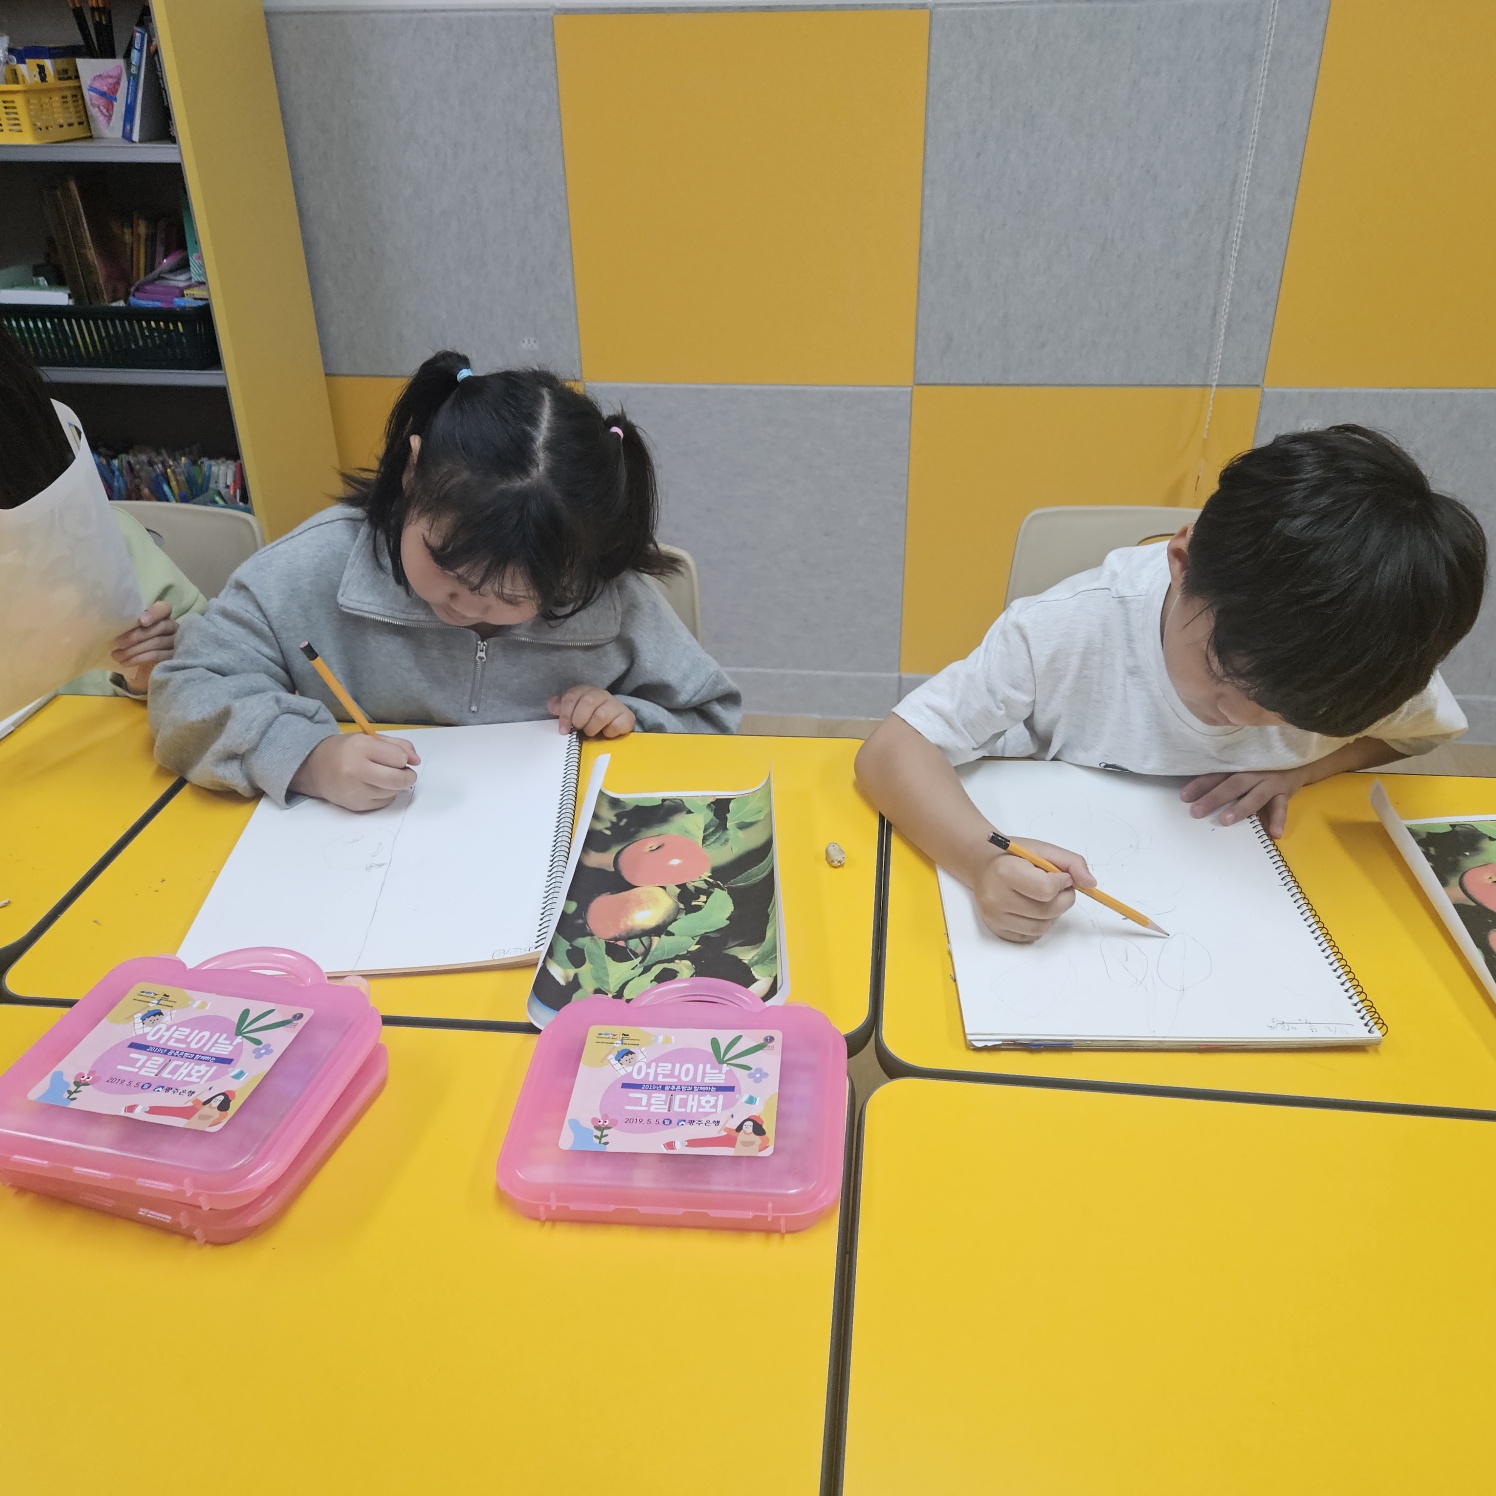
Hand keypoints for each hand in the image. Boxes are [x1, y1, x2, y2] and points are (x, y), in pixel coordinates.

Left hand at [111, 600, 178, 693]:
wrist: (141, 668)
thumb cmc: (133, 643)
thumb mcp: (132, 630)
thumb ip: (130, 624)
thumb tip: (112, 619)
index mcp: (163, 617)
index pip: (164, 609)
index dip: (154, 613)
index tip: (141, 621)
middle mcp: (173, 628)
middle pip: (160, 627)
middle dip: (137, 635)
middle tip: (118, 643)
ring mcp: (176, 643)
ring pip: (157, 642)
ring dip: (134, 649)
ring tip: (117, 655)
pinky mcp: (174, 658)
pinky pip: (157, 656)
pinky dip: (139, 659)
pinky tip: (126, 662)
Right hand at [289, 733, 420, 811]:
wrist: (314, 769)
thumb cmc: (345, 750)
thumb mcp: (369, 739)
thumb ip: (398, 746)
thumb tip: (417, 761)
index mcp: (360, 747)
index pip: (398, 758)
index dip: (402, 758)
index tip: (397, 757)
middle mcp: (356, 770)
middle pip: (398, 780)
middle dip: (408, 777)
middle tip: (406, 773)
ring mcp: (354, 790)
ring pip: (393, 792)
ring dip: (396, 786)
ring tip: (384, 776)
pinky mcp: (356, 805)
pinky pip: (384, 802)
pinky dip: (386, 795)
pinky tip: (375, 786)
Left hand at [548, 685, 635, 738]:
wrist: (616, 723)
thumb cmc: (590, 718)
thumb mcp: (573, 712)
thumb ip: (561, 708)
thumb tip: (552, 707)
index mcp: (585, 691)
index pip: (572, 697)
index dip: (565, 714)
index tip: (563, 730)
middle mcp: (601, 694)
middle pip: (588, 702)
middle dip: (579, 720)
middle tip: (578, 729)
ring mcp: (615, 705)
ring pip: (601, 715)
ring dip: (592, 728)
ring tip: (591, 732)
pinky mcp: (627, 717)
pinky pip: (615, 726)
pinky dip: (608, 733)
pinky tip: (606, 733)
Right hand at [973, 838, 1094, 943]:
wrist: (982, 865)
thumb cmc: (1013, 857)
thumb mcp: (1042, 850)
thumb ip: (1071, 862)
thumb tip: (1091, 884)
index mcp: (1005, 872)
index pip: (1046, 889)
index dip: (1062, 882)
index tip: (1061, 875)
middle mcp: (996, 898)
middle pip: (1048, 911)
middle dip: (1063, 899)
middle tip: (1059, 887)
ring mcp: (995, 917)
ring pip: (1043, 927)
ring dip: (1054, 914)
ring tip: (1045, 897)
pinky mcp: (997, 930)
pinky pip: (1032, 936)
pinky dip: (1040, 924)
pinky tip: (1033, 908)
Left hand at [1180, 767, 1307, 837]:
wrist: (1295, 761)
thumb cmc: (1259, 766)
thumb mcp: (1241, 766)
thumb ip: (1223, 776)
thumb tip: (1193, 794)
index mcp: (1238, 765)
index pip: (1216, 774)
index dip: (1200, 785)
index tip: (1184, 797)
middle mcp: (1253, 772)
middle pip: (1232, 785)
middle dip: (1213, 798)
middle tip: (1196, 812)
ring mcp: (1270, 782)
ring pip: (1255, 796)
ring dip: (1241, 808)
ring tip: (1225, 820)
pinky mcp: (1285, 792)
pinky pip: (1282, 807)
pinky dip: (1279, 820)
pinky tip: (1274, 834)